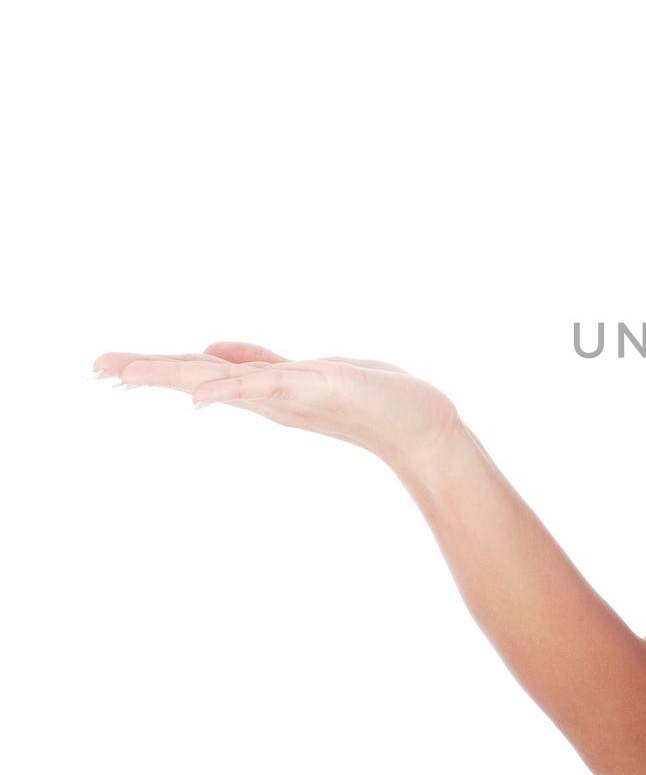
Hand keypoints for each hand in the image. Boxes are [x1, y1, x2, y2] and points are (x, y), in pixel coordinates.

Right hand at [91, 341, 461, 467]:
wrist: (422, 426)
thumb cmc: (370, 400)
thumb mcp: (307, 372)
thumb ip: (258, 363)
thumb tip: (211, 349)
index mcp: (263, 388)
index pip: (197, 373)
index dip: (152, 368)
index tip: (103, 368)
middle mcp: (270, 394)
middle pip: (197, 376)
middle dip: (147, 371)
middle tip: (94, 368)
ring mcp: (291, 392)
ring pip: (222, 380)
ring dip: (175, 375)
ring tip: (127, 373)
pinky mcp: (320, 386)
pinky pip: (269, 384)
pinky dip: (234, 387)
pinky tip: (201, 393)